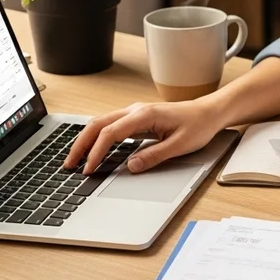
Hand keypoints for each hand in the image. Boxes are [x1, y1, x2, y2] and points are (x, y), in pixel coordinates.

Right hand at [63, 98, 225, 174]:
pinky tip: (93, 150)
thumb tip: (130, 166)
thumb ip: (154, 156)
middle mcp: (135, 110)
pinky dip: (97, 137)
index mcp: (144, 115)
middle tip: (68, 165)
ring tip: (75, 159)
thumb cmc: (198, 125)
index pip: (110, 133)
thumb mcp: (180, 145)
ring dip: (86, 140)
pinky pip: (111, 125)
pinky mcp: (137, 117)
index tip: (88, 169)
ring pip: (101, 123)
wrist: (210, 112)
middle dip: (80, 144)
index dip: (95, 153)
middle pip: (98, 124)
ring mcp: (135, 112)